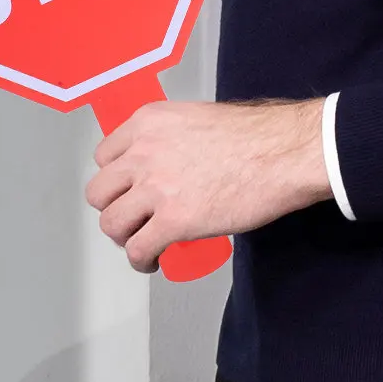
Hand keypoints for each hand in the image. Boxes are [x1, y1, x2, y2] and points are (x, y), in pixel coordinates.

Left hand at [85, 100, 329, 272]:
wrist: (283, 152)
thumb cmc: (256, 134)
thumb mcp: (195, 119)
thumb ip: (170, 138)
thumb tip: (169, 161)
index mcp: (146, 123)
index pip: (104, 156)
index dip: (116, 179)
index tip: (126, 190)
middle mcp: (142, 152)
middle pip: (100, 191)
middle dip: (114, 208)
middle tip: (132, 218)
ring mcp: (155, 187)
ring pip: (112, 223)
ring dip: (125, 237)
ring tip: (141, 242)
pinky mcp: (174, 220)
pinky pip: (139, 248)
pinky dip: (141, 260)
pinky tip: (153, 261)